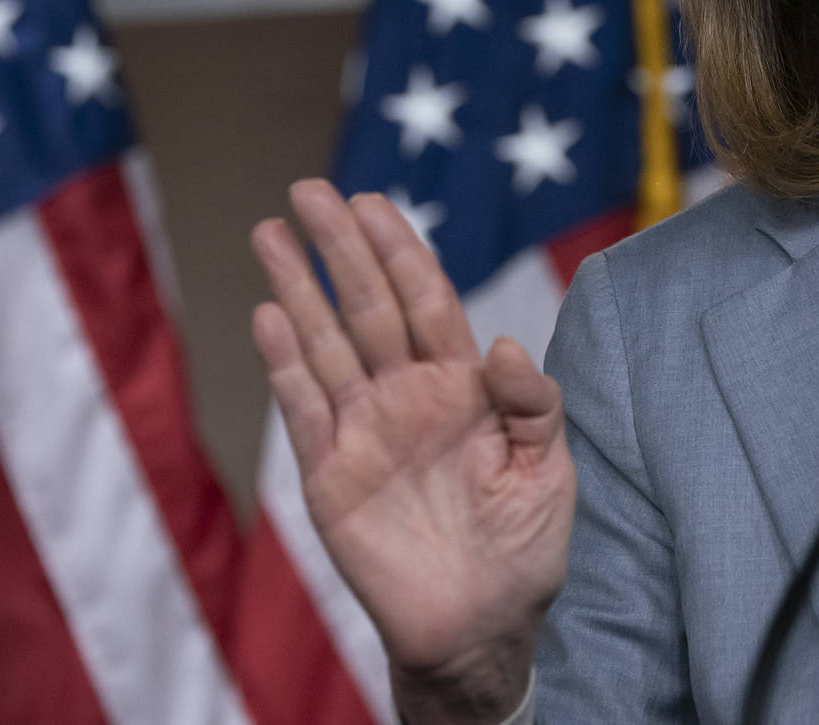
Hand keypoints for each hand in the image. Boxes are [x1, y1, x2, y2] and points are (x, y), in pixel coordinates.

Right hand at [250, 180, 575, 719]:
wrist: (484, 626)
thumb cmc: (525, 546)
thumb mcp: (549, 469)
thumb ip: (534, 404)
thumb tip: (508, 345)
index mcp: (462, 387)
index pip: (426, 301)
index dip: (399, 251)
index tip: (373, 201)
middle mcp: (408, 398)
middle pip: (368, 307)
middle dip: (339, 249)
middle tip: (308, 191)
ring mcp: (365, 433)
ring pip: (326, 345)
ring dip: (297, 290)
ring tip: (269, 235)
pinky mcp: (331, 478)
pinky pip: (304, 410)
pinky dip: (285, 365)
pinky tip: (270, 316)